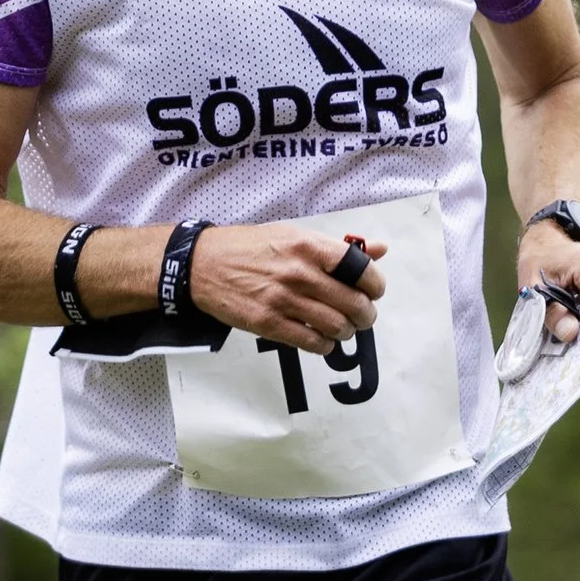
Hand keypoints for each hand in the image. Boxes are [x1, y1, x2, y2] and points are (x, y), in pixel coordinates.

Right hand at [190, 224, 386, 350]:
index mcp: (308, 246)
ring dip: (346, 331)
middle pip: (354, 303)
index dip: (375, 284)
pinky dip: (325, 345)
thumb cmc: (248, 247)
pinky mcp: (268, 324)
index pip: (360, 268)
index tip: (373, 290)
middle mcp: (299, 272)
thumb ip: (337, 247)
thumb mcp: (293, 235)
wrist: (201, 264)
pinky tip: (322, 338)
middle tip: (362, 315)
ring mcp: (283, 300)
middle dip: (365, 314)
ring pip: (337, 326)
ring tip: (341, 327)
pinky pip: (312, 342)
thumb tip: (378, 249)